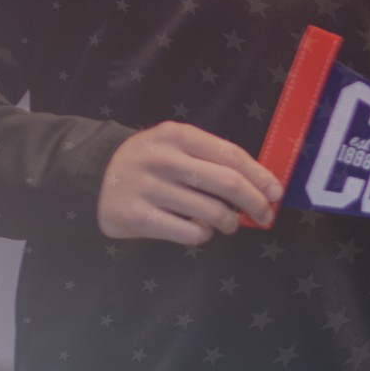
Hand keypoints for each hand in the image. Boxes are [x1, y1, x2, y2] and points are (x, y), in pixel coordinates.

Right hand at [97, 121, 283, 244]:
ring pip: (212, 213)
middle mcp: (164, 159)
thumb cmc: (150, 161)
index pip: (231, 156)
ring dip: (229, 223)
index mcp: (179, 135)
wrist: (93, 175)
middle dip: (255, 203)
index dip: (260, 176)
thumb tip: (261, 185)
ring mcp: (148, 188)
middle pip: (227, 183)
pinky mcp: (136, 217)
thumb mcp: (176, 144)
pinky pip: (189, 233)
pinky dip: (203, 235)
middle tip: (265, 216)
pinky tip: (199, 230)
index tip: (277, 193)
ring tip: (227, 223)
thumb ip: (212, 158)